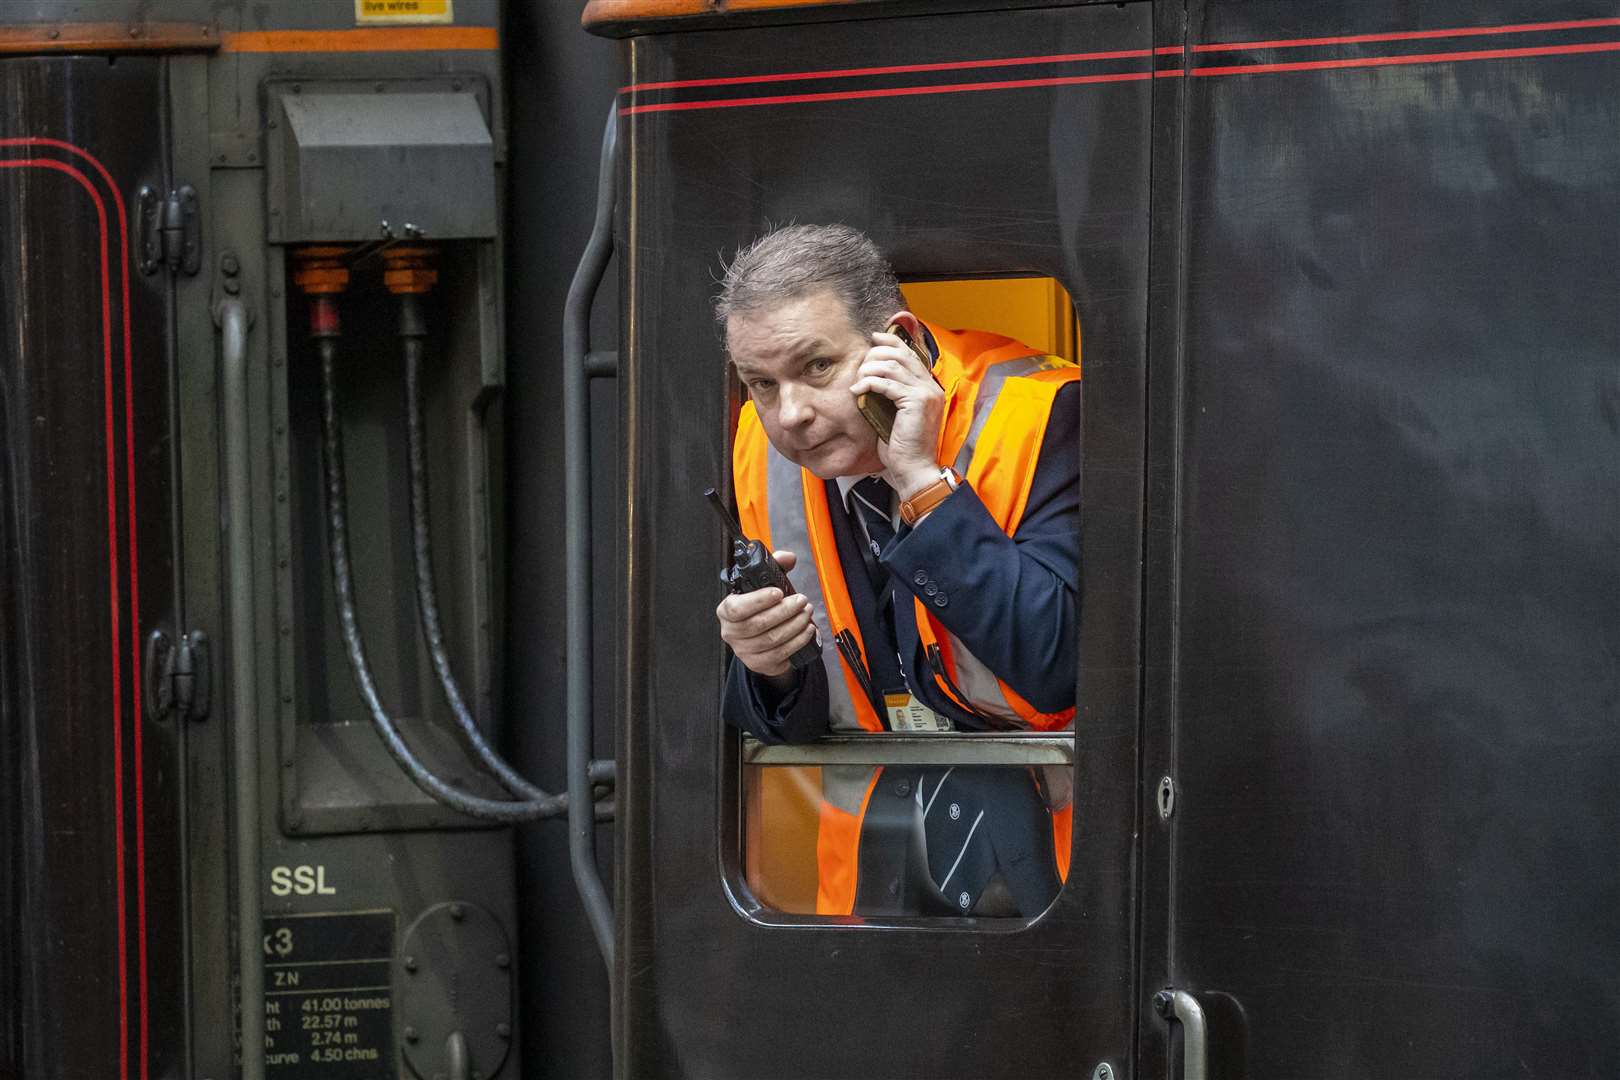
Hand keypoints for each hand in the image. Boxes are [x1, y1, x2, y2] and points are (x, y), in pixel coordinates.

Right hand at [715, 550, 816, 680]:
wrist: (759, 639)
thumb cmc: (759, 609)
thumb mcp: (763, 586)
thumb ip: (774, 567)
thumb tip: (788, 558)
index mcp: (726, 611)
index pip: (736, 608)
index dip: (758, 600)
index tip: (778, 592)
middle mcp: (731, 632)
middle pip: (758, 624)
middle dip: (784, 611)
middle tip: (801, 601)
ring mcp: (744, 651)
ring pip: (771, 639)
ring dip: (794, 625)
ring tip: (807, 613)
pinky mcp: (759, 663)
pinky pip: (780, 653)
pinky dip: (797, 640)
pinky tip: (807, 629)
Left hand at [850, 329, 945, 497]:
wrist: (914, 469)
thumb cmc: (902, 446)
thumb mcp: (896, 414)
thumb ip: (891, 393)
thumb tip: (872, 376)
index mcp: (929, 387)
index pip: (911, 354)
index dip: (892, 341)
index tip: (874, 338)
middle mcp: (931, 386)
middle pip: (901, 354)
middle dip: (876, 353)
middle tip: (860, 363)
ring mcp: (926, 393)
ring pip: (892, 366)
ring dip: (869, 369)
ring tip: (858, 380)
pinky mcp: (916, 402)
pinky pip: (887, 383)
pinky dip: (868, 384)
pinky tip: (857, 391)